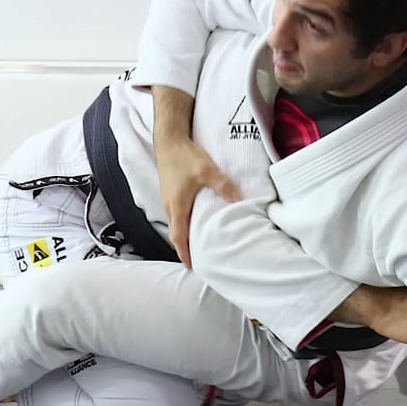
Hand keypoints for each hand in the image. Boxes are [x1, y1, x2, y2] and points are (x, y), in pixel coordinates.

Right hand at [156, 136, 240, 266]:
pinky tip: (193, 221)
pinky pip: (176, 214)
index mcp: (177, 206)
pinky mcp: (170, 191)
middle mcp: (169, 205)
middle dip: (184, 248)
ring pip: (175, 223)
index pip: (179, 237)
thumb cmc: (185, 155)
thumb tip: (239, 200)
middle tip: (197, 260)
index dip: (184, 253)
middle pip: (176, 233)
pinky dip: (182, 223)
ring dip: (183, 235)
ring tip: (196, 244)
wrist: (168, 139)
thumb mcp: (207, 170)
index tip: (191, 266)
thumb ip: (223, 186)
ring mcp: (167, 198)